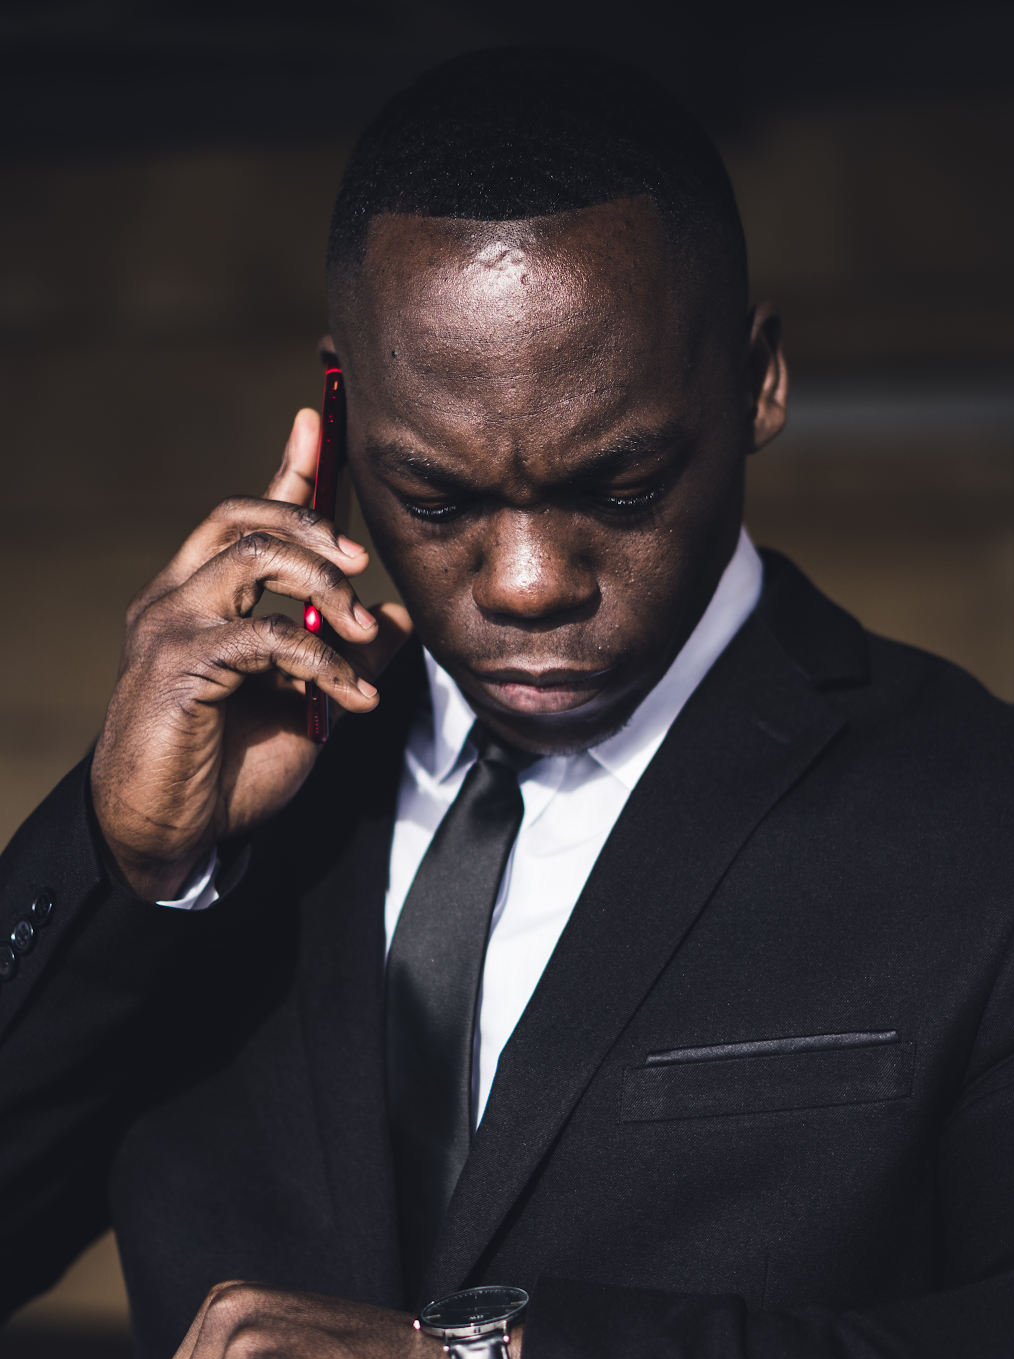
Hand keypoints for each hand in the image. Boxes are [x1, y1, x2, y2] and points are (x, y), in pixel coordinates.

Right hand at [90, 409, 411, 899]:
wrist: (171, 836)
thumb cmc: (228, 773)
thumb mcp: (307, 707)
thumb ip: (343, 657)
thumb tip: (397, 617)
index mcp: (201, 599)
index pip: (244, 518)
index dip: (286, 471)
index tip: (316, 422)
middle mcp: (176, 598)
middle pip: (242, 517)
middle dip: (312, 524)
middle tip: (362, 565)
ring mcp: (170, 627)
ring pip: (252, 556)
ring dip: (326, 587)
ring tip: (364, 636)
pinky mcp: (177, 665)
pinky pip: (265, 635)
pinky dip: (324, 662)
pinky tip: (353, 698)